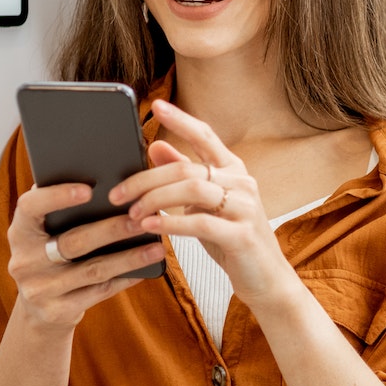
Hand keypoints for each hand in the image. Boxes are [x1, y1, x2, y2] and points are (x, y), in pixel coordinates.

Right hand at [5, 182, 165, 331]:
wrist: (40, 309)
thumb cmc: (50, 255)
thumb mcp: (46, 232)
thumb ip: (60, 208)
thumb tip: (99, 176)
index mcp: (19, 231)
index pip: (30, 207)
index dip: (56, 196)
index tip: (88, 189)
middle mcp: (24, 261)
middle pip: (73, 242)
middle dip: (111, 229)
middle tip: (142, 219)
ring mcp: (39, 289)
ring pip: (92, 270)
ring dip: (128, 257)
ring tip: (156, 247)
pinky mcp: (57, 311)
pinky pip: (99, 292)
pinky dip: (125, 278)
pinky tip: (145, 268)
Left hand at [109, 100, 297, 307]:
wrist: (267, 280)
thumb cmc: (232, 240)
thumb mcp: (205, 205)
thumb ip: (184, 176)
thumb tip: (155, 146)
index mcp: (233, 171)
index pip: (205, 135)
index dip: (180, 119)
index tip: (156, 106)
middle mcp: (242, 183)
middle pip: (186, 168)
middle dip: (146, 179)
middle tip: (118, 194)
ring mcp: (245, 208)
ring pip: (192, 190)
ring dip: (155, 200)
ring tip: (132, 214)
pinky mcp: (242, 235)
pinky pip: (200, 223)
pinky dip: (171, 223)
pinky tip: (151, 226)